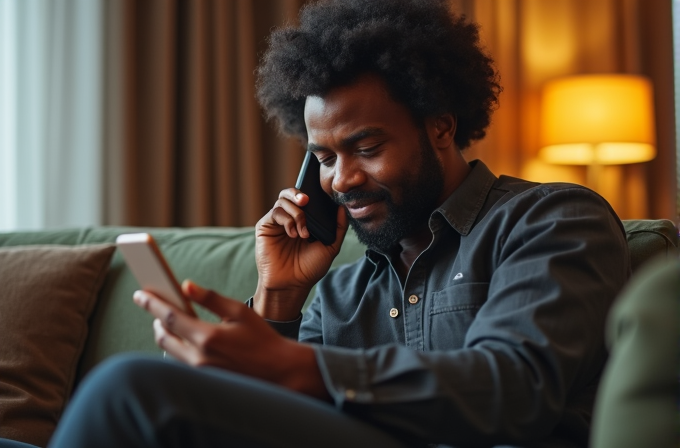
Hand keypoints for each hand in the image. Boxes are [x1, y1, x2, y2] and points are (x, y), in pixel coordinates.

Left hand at [133, 280, 329, 399]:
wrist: (279, 372)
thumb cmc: (262, 339)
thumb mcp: (239, 312)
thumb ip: (210, 299)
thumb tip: (186, 285)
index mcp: (208, 337)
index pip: (169, 317)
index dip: (152, 303)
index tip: (139, 293)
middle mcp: (199, 358)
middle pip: (163, 336)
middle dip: (156, 320)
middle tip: (156, 306)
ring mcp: (199, 372)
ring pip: (169, 350)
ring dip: (166, 334)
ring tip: (170, 321)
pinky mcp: (203, 381)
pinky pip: (180, 361)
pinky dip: (177, 347)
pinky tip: (184, 338)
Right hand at [254, 188, 348, 319]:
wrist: (291, 284)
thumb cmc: (310, 268)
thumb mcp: (330, 247)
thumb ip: (339, 227)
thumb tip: (343, 208)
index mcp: (305, 220)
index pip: (306, 198)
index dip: (312, 193)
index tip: (321, 195)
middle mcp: (289, 218)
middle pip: (290, 194)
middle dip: (299, 194)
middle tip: (306, 201)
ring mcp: (277, 222)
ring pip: (282, 201)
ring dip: (296, 213)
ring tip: (303, 232)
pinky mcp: (265, 227)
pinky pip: (275, 213)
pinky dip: (287, 220)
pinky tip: (293, 234)